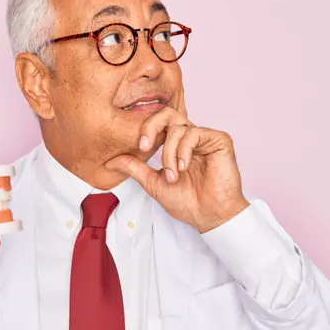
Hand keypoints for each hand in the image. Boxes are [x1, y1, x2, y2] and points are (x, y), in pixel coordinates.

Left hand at [106, 107, 248, 232]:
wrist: (209, 216)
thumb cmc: (187, 202)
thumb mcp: (153, 183)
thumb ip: (134, 168)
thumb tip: (110, 161)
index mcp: (176, 144)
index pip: (158, 123)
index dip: (146, 129)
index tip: (140, 147)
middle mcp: (190, 137)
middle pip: (168, 113)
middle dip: (152, 126)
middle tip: (145, 146)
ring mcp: (205, 137)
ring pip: (178, 127)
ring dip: (169, 152)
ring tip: (173, 175)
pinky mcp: (219, 140)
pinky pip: (195, 133)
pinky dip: (184, 150)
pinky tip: (183, 167)